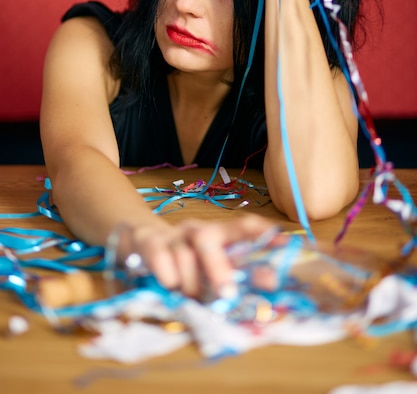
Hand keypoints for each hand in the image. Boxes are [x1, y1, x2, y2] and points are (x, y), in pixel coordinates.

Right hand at [119, 214, 274, 297]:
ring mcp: (172, 235)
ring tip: (191, 297)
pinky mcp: (148, 241)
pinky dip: (167, 271)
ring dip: (190, 280)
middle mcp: (196, 231)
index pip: (243, 226)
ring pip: (184, 252)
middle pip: (209, 238)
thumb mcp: (206, 271)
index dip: (263, 233)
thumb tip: (267, 288)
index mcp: (217, 234)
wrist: (135, 240)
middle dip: (219, 266)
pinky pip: (159, 254)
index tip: (285, 244)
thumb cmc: (179, 263)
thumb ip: (233, 278)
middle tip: (226, 292)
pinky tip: (169, 284)